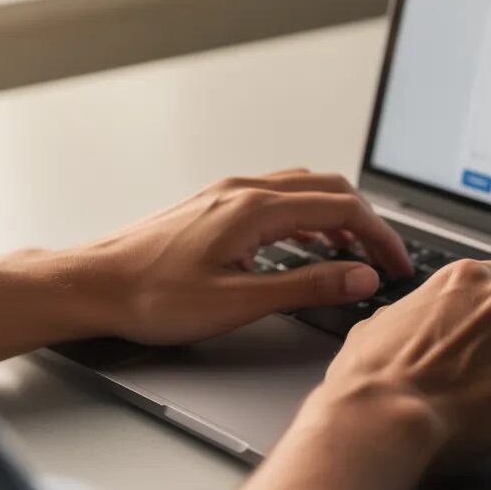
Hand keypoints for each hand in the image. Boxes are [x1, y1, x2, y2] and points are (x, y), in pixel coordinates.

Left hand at [80, 169, 413, 344]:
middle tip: (385, 257)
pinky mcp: (213, 205)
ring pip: (302, 188)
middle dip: (365, 221)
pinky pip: (277, 197)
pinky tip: (305, 243)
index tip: (398, 263)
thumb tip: (360, 276)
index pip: (343, 206)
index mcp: (255, 208)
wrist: (92, 285)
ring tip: (354, 252)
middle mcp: (243, 190)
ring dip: (337, 215)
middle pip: (328, 188)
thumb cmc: (151, 296)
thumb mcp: (238, 301)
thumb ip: (306, 286)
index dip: (380, 236)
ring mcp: (226, 193)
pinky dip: (307, 216)